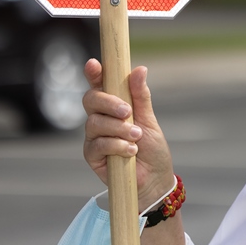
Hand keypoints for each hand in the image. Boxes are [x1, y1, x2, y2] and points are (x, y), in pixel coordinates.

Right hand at [81, 60, 174, 208]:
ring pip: (94, 123)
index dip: (94, 73)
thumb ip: (141, 96)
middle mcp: (100, 118)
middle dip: (109, 103)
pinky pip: (97, 145)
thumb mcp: (149, 120)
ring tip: (136, 138)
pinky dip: (116, 146)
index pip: (100, 85)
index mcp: (114, 106)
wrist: (154, 179)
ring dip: (118, 129)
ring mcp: (94, 136)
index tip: (94, 64)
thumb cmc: (152, 149)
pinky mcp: (92, 155)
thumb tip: (139, 69)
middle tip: (127, 112)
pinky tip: (130, 151)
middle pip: (91, 100)